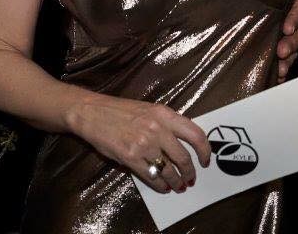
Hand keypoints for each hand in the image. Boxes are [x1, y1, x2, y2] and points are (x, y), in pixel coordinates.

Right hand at [72, 94, 209, 193]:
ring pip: (170, 171)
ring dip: (176, 182)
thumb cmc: (119, 110)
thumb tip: (182, 145)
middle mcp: (157, 128)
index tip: (205, 161)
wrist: (92, 113)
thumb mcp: (148, 110)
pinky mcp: (131, 158)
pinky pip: (153, 178)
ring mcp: (144, 144)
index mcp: (163, 113)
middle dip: (189, 173)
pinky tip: (162, 187)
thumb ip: (166, 124)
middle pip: (184, 158)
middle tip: (190, 179)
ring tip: (177, 186)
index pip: (195, 134)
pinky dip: (161, 186)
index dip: (205, 151)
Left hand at [277, 0, 297, 81]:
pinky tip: (275, 77)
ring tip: (280, 70)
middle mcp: (289, 16)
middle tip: (280, 52)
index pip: (297, 9)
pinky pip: (283, 54)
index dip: (293, 19)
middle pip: (296, 33)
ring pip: (291, 46)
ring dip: (288, 59)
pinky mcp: (273, 38)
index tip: (286, 28)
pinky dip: (281, 66)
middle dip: (291, 44)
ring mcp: (282, 29)